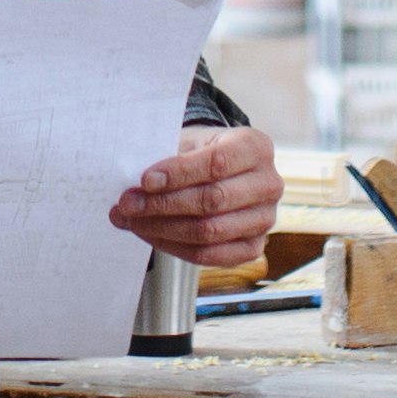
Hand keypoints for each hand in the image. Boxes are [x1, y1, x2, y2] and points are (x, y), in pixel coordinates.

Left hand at [111, 123, 278, 264]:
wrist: (221, 169)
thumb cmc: (201, 152)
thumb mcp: (188, 141)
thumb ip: (166, 158)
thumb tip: (132, 184)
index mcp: (255, 147)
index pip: (216, 163)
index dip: (178, 174)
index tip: (144, 180)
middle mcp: (268, 184)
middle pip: (212, 201)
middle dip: (162, 204)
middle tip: (128, 203)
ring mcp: (265, 219)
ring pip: (209, 231)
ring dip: (162, 228)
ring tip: (131, 220)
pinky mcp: (253, 247)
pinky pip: (210, 255)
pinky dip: (174, 247)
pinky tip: (151, 234)